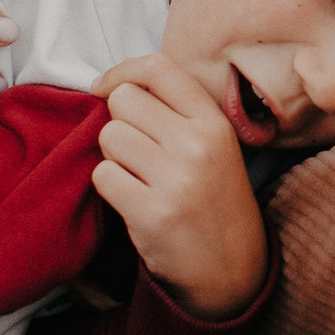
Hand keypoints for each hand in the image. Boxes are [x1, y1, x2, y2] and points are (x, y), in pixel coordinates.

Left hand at [89, 54, 268, 321]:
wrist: (231, 267)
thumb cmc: (212, 198)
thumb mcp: (213, 145)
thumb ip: (176, 112)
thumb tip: (114, 85)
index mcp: (215, 122)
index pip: (159, 67)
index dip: (122, 72)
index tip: (106, 88)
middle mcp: (198, 145)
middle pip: (124, 101)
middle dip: (119, 121)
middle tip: (136, 149)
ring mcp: (176, 180)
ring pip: (109, 136)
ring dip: (113, 156)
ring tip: (138, 176)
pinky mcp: (152, 213)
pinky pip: (103, 176)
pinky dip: (110, 186)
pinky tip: (133, 199)